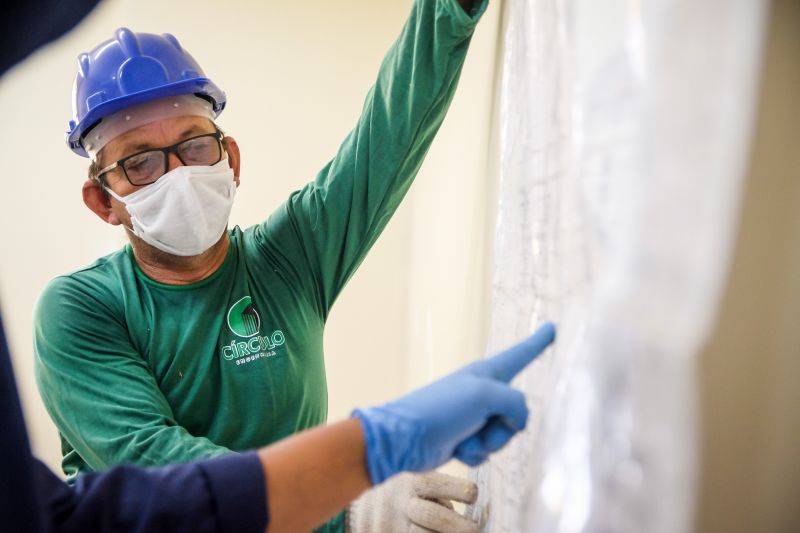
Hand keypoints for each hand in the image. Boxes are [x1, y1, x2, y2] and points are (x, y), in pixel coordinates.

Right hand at [347, 471, 478, 532]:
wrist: (361, 507)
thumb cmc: (401, 492)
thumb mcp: (414, 480)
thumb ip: (436, 491)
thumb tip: (469, 508)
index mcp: (409, 482)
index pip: (434, 484)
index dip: (458, 489)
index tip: (474, 495)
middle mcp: (399, 503)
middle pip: (432, 516)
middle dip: (459, 526)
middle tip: (475, 528)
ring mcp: (391, 525)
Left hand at [353, 323, 555, 483]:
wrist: (405, 438)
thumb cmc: (441, 408)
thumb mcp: (485, 395)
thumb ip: (516, 404)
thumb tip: (518, 423)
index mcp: (487, 373)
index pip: (521, 354)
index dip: (539, 343)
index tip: (553, 327)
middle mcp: (483, 392)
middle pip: (518, 412)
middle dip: (505, 428)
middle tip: (482, 424)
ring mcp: (474, 416)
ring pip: (504, 436)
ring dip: (487, 443)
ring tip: (463, 437)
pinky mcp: (465, 438)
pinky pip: (487, 452)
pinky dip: (474, 454)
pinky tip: (456, 449)